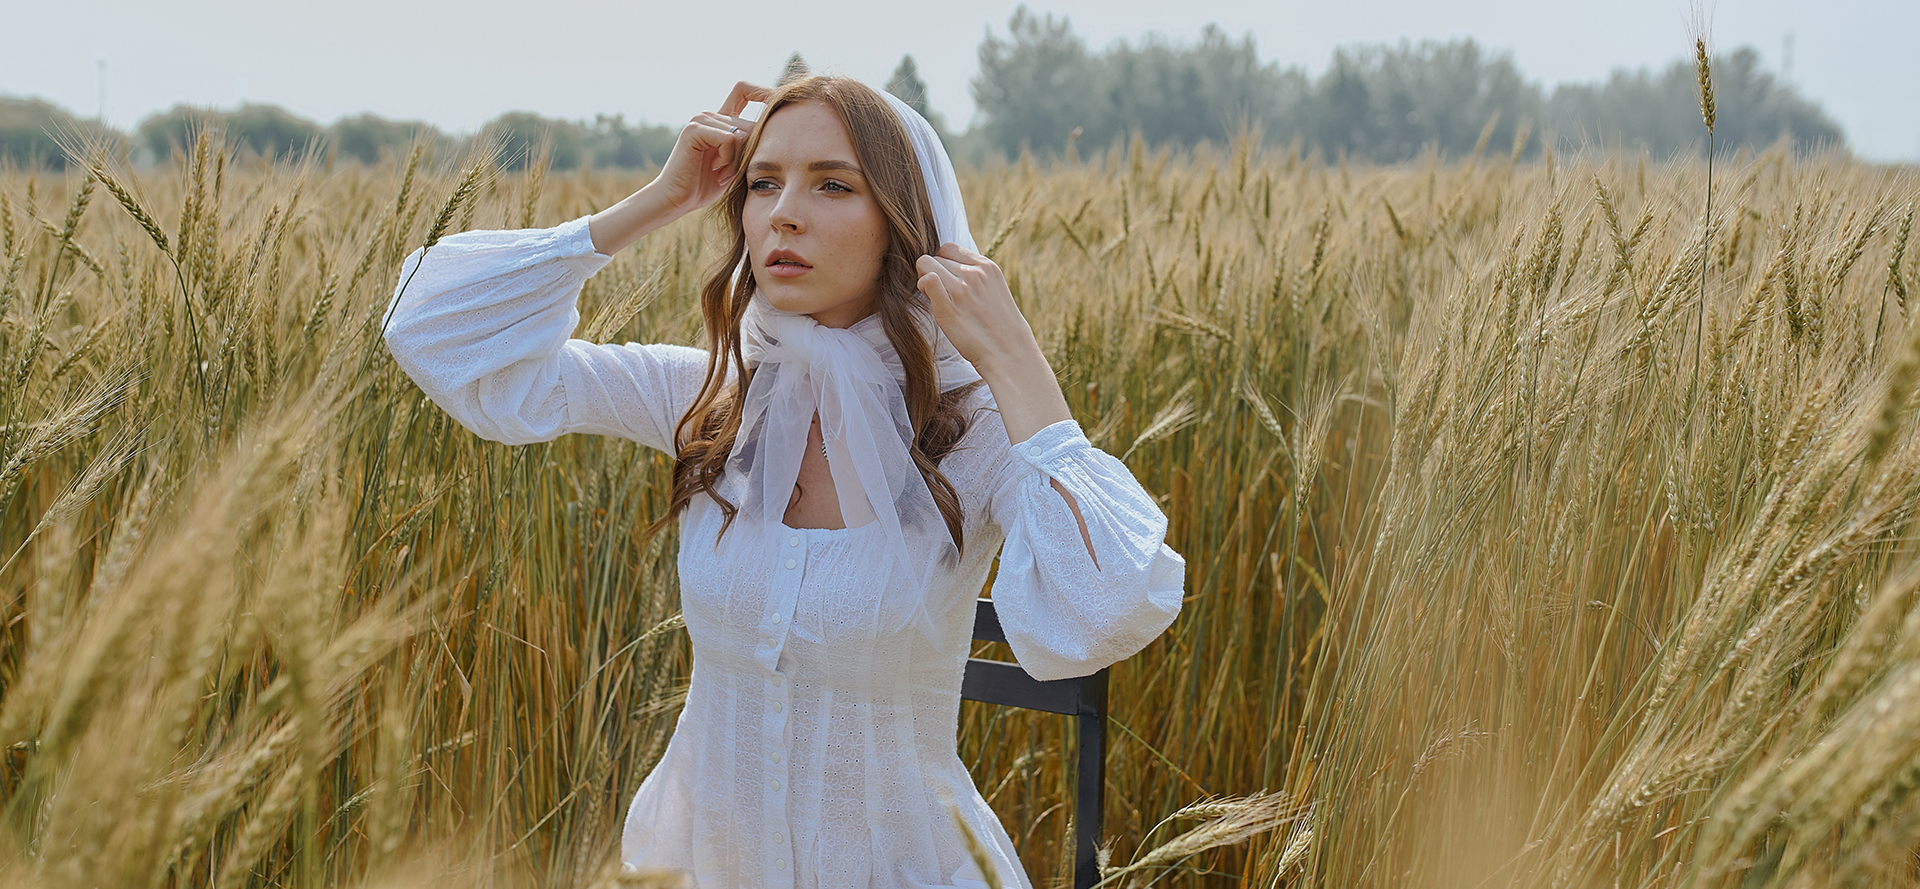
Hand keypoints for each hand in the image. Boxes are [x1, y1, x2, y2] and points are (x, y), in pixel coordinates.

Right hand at [590, 81, 768, 254]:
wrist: (677, 199)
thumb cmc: (707, 185)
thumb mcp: (736, 163)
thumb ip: (750, 145)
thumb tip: (778, 130)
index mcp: (720, 120)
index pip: (744, 91)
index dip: (762, 92)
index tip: (779, 102)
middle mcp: (710, 115)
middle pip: (751, 125)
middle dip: (749, 154)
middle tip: (730, 173)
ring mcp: (701, 119)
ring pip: (742, 134)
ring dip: (737, 160)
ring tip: (721, 173)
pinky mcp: (694, 129)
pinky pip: (730, 139)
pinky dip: (728, 159)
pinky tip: (715, 171)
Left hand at [917, 243, 1075, 453]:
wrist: (1009, 354)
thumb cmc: (1000, 328)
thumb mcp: (994, 291)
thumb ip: (975, 277)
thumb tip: (948, 271)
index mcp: (987, 267)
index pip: (948, 248)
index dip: (942, 263)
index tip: (946, 281)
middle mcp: (974, 273)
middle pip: (935, 258)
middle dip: (933, 273)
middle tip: (941, 295)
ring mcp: (961, 288)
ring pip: (925, 265)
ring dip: (925, 281)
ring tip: (938, 300)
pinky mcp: (947, 306)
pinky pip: (926, 280)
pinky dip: (923, 288)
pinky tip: (932, 302)